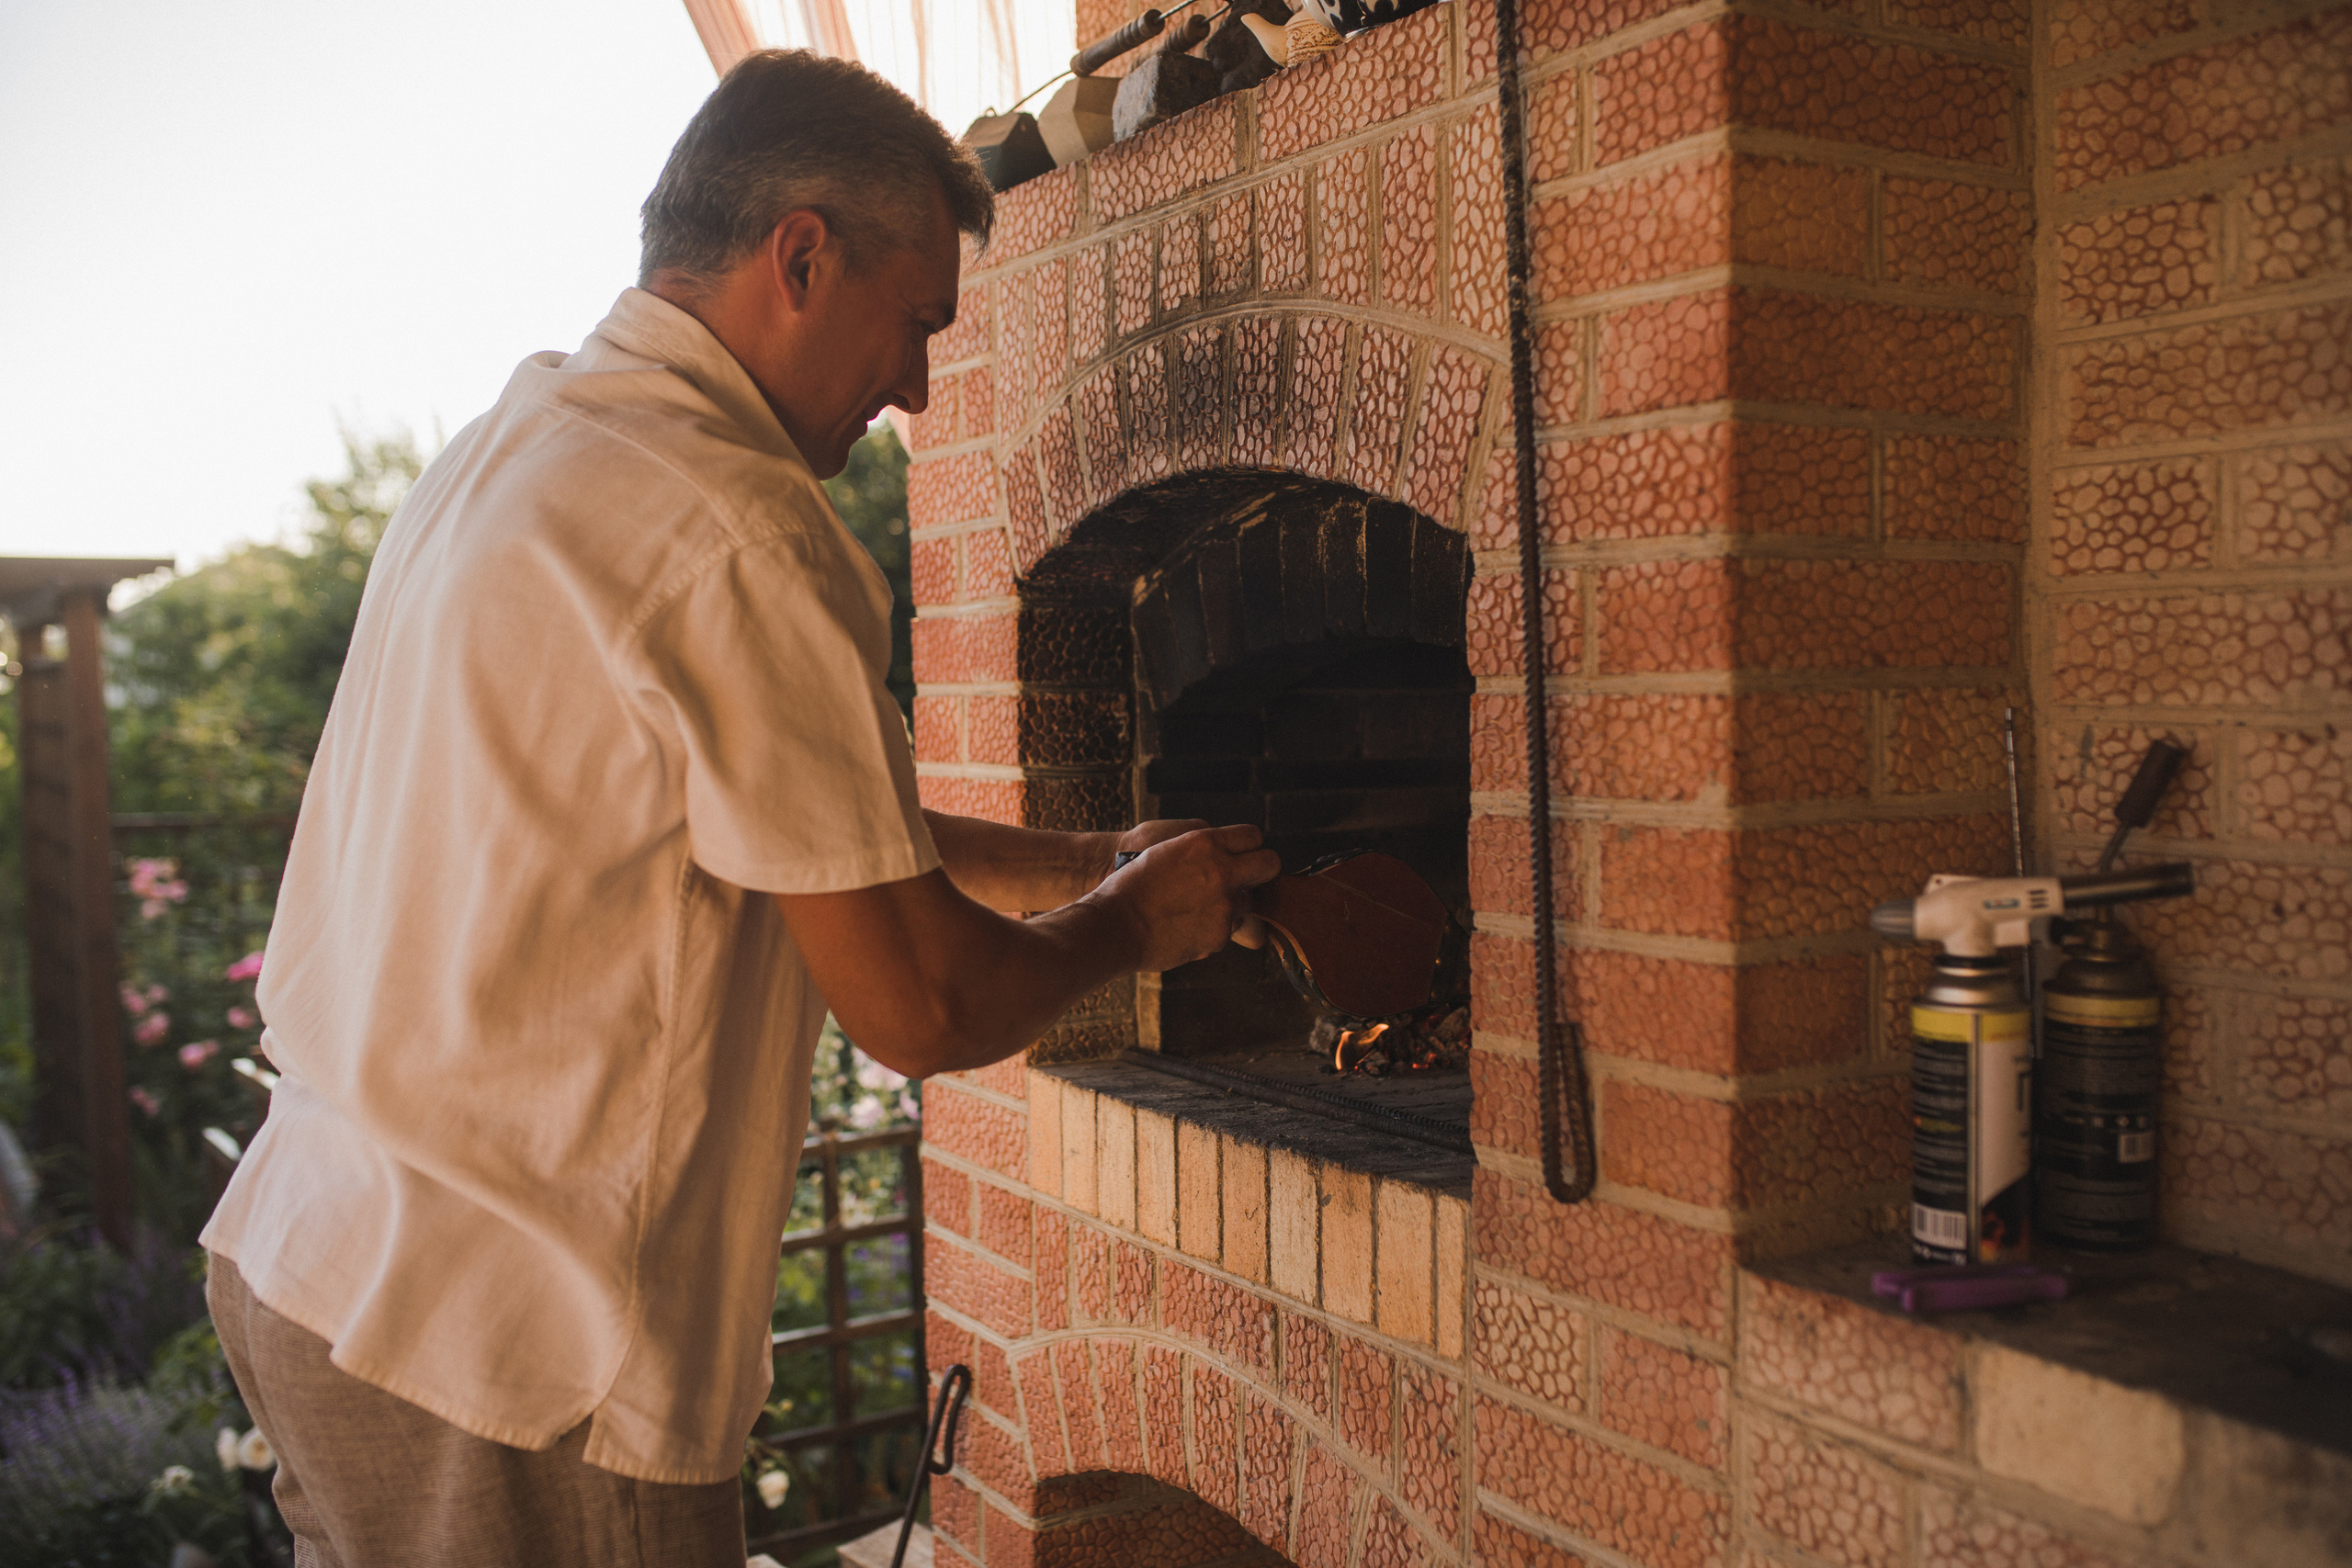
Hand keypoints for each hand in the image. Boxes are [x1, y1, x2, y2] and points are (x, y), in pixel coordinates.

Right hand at [1088, 825, 1280, 972]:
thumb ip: (1202, 849)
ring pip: (1248, 902)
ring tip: (1196, 908)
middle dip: (1261, 870)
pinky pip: (1228, 929)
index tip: (1241, 854)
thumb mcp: (1167, 850)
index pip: (1252, 835)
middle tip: (1245, 879)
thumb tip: (1226, 854)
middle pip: (1270, 864)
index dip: (1248, 846)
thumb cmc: (1132, 884)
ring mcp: (1224, 905)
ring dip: (1231, 905)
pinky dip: (1213, 928)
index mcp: (1205, 844)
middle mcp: (1221, 872)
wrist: (1116, 924)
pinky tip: (1186, 925)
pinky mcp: (1220, 935)